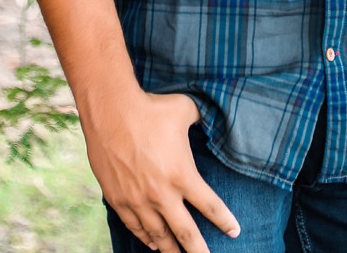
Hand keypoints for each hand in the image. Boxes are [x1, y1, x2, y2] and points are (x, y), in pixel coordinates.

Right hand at [83, 88, 240, 252]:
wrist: (111, 111)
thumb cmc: (151, 108)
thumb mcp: (184, 109)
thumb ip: (199, 118)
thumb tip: (209, 115)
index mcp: (183, 175)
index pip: (211, 207)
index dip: (225, 221)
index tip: (235, 232)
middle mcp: (162, 194)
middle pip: (186, 234)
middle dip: (199, 252)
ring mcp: (138, 200)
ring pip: (158, 236)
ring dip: (170, 250)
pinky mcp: (118, 199)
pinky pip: (134, 227)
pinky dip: (144, 238)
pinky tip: (151, 244)